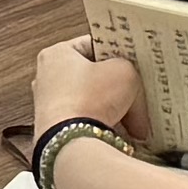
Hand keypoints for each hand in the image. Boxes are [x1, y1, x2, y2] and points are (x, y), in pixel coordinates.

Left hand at [31, 38, 146, 140]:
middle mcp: (48, 78)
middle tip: (139, 90)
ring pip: (95, 101)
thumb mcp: (124, 72)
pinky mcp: (58, 128)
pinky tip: (128, 133)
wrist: (73, 144)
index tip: (133, 59)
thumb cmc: (89, 101)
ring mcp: (51, 105)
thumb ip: (130, 68)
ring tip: (138, 119)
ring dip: (119, 109)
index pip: (93, 44)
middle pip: (95, 76)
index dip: (116, 51)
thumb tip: (130, 80)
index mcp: (56, 54)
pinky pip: (89, 122)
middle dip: (120, 86)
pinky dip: (108, 126)